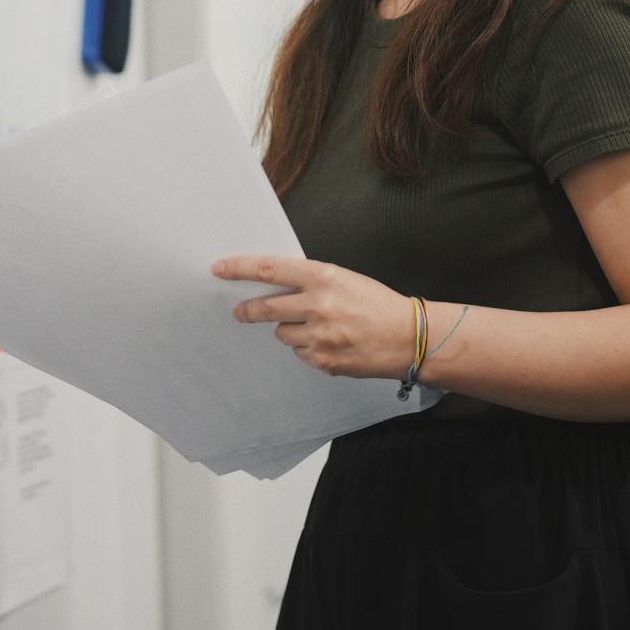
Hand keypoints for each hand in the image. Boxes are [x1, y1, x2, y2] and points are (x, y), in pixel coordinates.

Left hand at [211, 254, 420, 378]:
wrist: (409, 337)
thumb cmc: (379, 305)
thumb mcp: (345, 280)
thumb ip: (312, 281)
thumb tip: (278, 285)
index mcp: (323, 277)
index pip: (271, 269)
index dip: (240, 268)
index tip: (220, 269)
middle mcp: (317, 306)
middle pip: (266, 307)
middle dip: (248, 310)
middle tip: (240, 311)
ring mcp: (319, 336)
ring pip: (283, 333)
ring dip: (291, 330)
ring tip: (320, 327)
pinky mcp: (324, 361)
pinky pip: (302, 353)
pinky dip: (310, 348)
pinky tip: (332, 343)